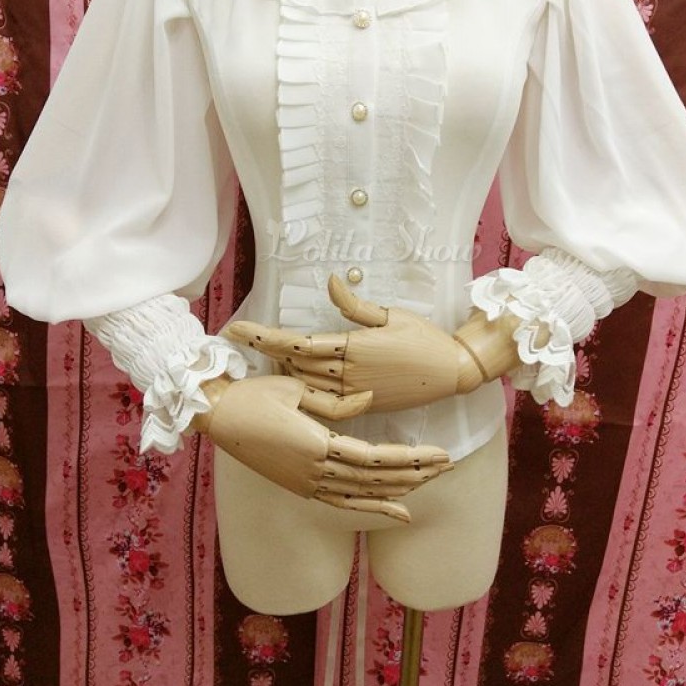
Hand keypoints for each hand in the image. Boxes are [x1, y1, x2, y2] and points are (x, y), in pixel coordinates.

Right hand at [192, 374, 453, 522]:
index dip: (410, 459)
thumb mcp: (295, 389)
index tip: (439, 454)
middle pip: (376, 480)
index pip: (374, 458)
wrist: (217, 417)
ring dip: (399, 490)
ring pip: (363, 494)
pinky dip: (373, 507)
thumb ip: (335, 403)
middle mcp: (314, 471)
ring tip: (430, 482)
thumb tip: (369, 401)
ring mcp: (307, 483)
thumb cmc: (254, 395)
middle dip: (415, 474)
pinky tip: (398, 510)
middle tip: (447, 466)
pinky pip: (343, 503)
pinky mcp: (300, 487)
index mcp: (315, 444)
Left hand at [226, 274, 471, 413]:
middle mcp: (347, 374)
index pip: (296, 342)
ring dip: (280, 369)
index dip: (262, 337)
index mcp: (352, 348)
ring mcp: (353, 394)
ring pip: (304, 383)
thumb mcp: (391, 315)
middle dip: (264, 352)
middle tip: (240, 337)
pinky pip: (321, 398)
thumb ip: (355, 304)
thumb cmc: (424, 339)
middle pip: (292, 364)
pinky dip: (303, 386)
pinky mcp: (360, 406)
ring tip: (259, 356)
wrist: (451, 373)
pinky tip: (290, 378)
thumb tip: (330, 280)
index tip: (234, 330)